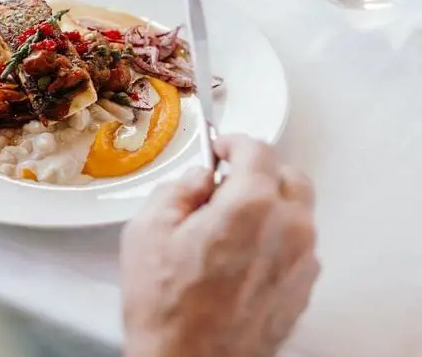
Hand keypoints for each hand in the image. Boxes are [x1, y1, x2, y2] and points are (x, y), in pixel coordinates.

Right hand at [121, 136, 318, 356]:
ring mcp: (302, 262)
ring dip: (269, 206)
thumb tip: (197, 181)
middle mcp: (289, 229)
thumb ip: (177, 189)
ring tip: (227, 225)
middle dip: (258, 171)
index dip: (232, 142)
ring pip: (296, 213)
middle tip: (225, 183)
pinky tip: (238, 257)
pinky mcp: (302, 290)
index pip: (256, 149)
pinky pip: (296, 247)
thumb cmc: (168, 307)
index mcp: (251, 205)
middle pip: (289, 177)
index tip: (219, 148)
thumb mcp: (147, 229)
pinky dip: (275, 239)